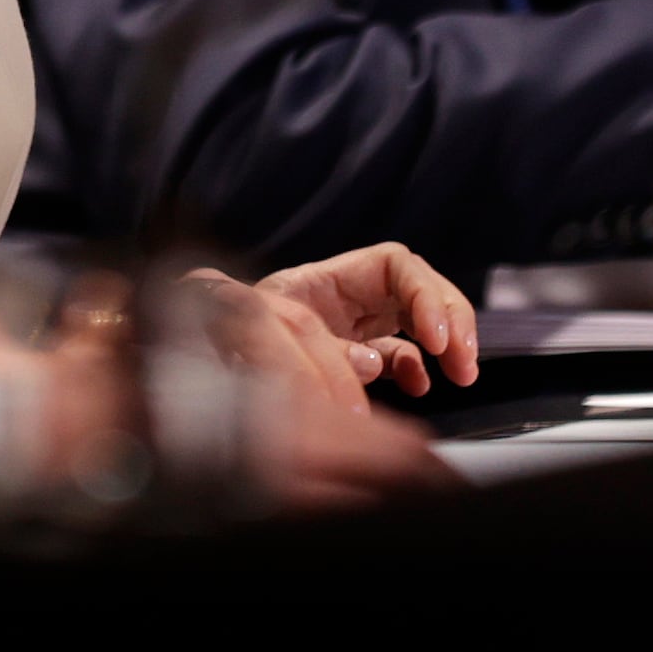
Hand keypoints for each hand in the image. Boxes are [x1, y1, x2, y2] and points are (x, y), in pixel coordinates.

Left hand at [214, 244, 479, 400]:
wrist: (189, 359)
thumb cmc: (216, 328)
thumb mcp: (252, 322)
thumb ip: (310, 341)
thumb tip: (372, 362)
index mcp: (324, 280)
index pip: (394, 265)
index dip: (423, 295)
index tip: (436, 336)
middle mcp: (344, 296)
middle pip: (418, 288)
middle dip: (449, 317)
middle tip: (462, 357)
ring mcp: (351, 325)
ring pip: (416, 321)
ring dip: (445, 344)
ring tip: (460, 373)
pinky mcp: (352, 356)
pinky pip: (399, 355)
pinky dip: (416, 369)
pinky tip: (419, 386)